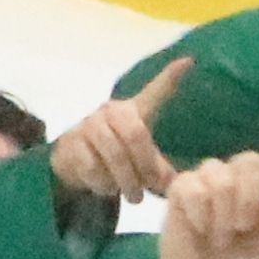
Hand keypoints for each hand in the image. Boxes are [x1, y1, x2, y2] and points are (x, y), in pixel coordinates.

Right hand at [43, 63, 180, 198]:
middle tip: (151, 188)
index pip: (154, 92)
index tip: (188, 61)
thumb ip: (157, 167)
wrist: (71, 162)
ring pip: (113, 154)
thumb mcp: (138, 158)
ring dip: (125, 180)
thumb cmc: (113, 155)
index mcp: (133, 110)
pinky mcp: (70, 145)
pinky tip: (107, 189)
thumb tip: (173, 183)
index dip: (169, 77)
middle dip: (145, 165)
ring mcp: (88, 126)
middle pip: (135, 133)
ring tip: (133, 196)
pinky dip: (103, 184)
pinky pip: (91, 167)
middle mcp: (111, 111)